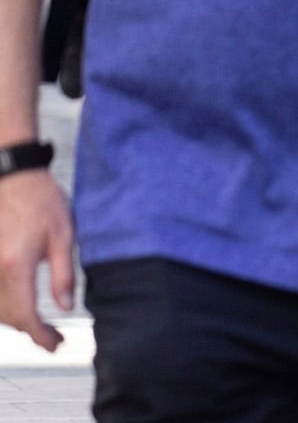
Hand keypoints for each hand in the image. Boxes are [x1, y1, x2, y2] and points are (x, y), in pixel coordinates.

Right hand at [0, 172, 72, 353]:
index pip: (24, 315)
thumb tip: (66, 306)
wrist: (14, 178)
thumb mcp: (64, 235)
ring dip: (16, 321)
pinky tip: (20, 306)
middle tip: (53, 338)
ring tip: (40, 326)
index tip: (54, 344)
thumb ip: (63, 274)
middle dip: (30, 331)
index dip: (39, 336)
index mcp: (17, 265)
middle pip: (8, 316)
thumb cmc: (41, 200)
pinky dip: (6, 306)